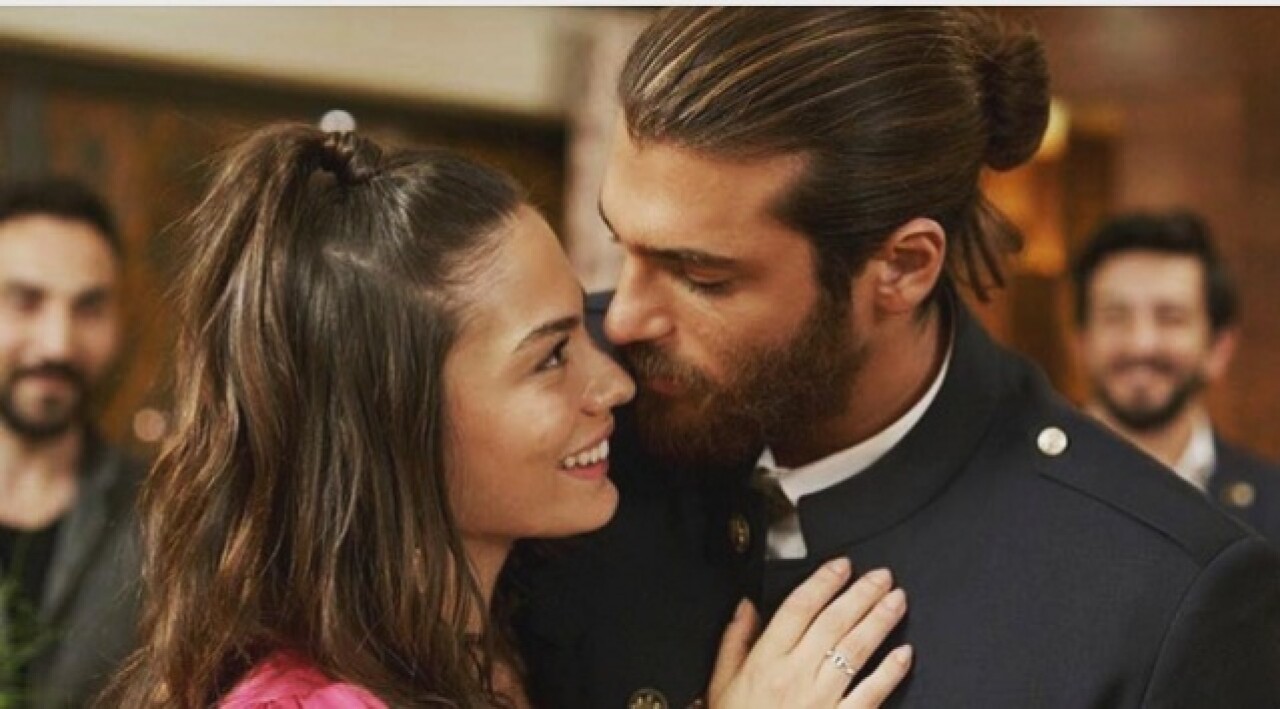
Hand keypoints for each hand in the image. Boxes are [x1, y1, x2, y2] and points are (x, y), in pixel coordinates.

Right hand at [708, 558, 911, 708]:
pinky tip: (904, 653)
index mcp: (766, 659)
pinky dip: (890, 672)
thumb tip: (746, 605)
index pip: (799, 607)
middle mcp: (796, 674)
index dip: (824, 581)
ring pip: (855, 650)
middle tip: (882, 576)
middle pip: (834, 622)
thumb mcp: (721, 681)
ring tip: (897, 600)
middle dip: (861, 594)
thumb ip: (735, 640)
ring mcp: (821, 699)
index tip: (842, 565)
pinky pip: (870, 694)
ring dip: (879, 621)